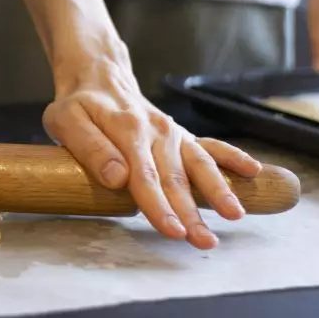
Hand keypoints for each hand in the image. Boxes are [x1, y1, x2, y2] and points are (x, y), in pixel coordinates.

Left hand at [43, 54, 262, 249]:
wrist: (98, 75)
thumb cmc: (78, 104)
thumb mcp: (66, 121)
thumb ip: (90, 148)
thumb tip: (117, 178)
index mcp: (127, 130)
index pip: (144, 177)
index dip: (158, 207)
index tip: (173, 231)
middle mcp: (156, 132)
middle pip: (176, 178)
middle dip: (192, 213)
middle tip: (205, 242)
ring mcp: (172, 133)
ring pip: (199, 164)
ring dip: (219, 191)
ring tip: (236, 216)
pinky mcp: (181, 135)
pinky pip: (210, 145)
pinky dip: (232, 157)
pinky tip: (252, 172)